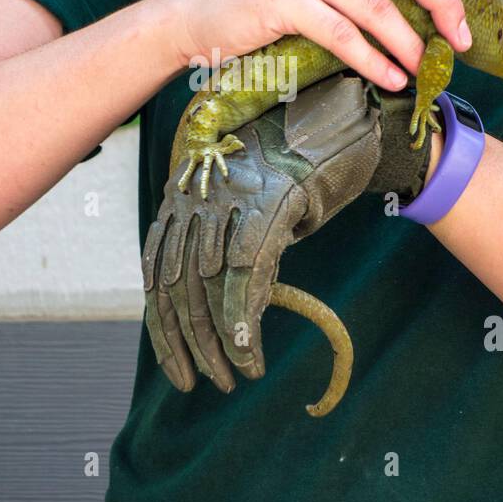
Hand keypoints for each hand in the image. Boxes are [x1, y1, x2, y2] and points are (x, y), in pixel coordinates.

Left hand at [142, 75, 380, 395]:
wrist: (346, 118)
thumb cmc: (302, 167)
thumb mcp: (256, 209)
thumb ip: (233, 253)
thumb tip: (227, 320)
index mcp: (185, 192)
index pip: (156, 271)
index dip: (163, 328)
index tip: (179, 369)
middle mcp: (198, 192)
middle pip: (176, 285)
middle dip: (189, 345)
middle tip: (207, 383)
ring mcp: (231, 194)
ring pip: (208, 285)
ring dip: (219, 344)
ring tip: (237, 376)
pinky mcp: (269, 200)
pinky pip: (246, 273)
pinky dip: (244, 321)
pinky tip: (251, 353)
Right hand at [162, 0, 498, 90]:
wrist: (193, 16)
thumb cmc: (258, 7)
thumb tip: (417, 14)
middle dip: (444, 0)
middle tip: (461, 40)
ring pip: (376, 4)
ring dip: (408, 42)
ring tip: (421, 70)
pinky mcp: (281, 0)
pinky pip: (342, 33)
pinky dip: (372, 60)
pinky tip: (388, 79)